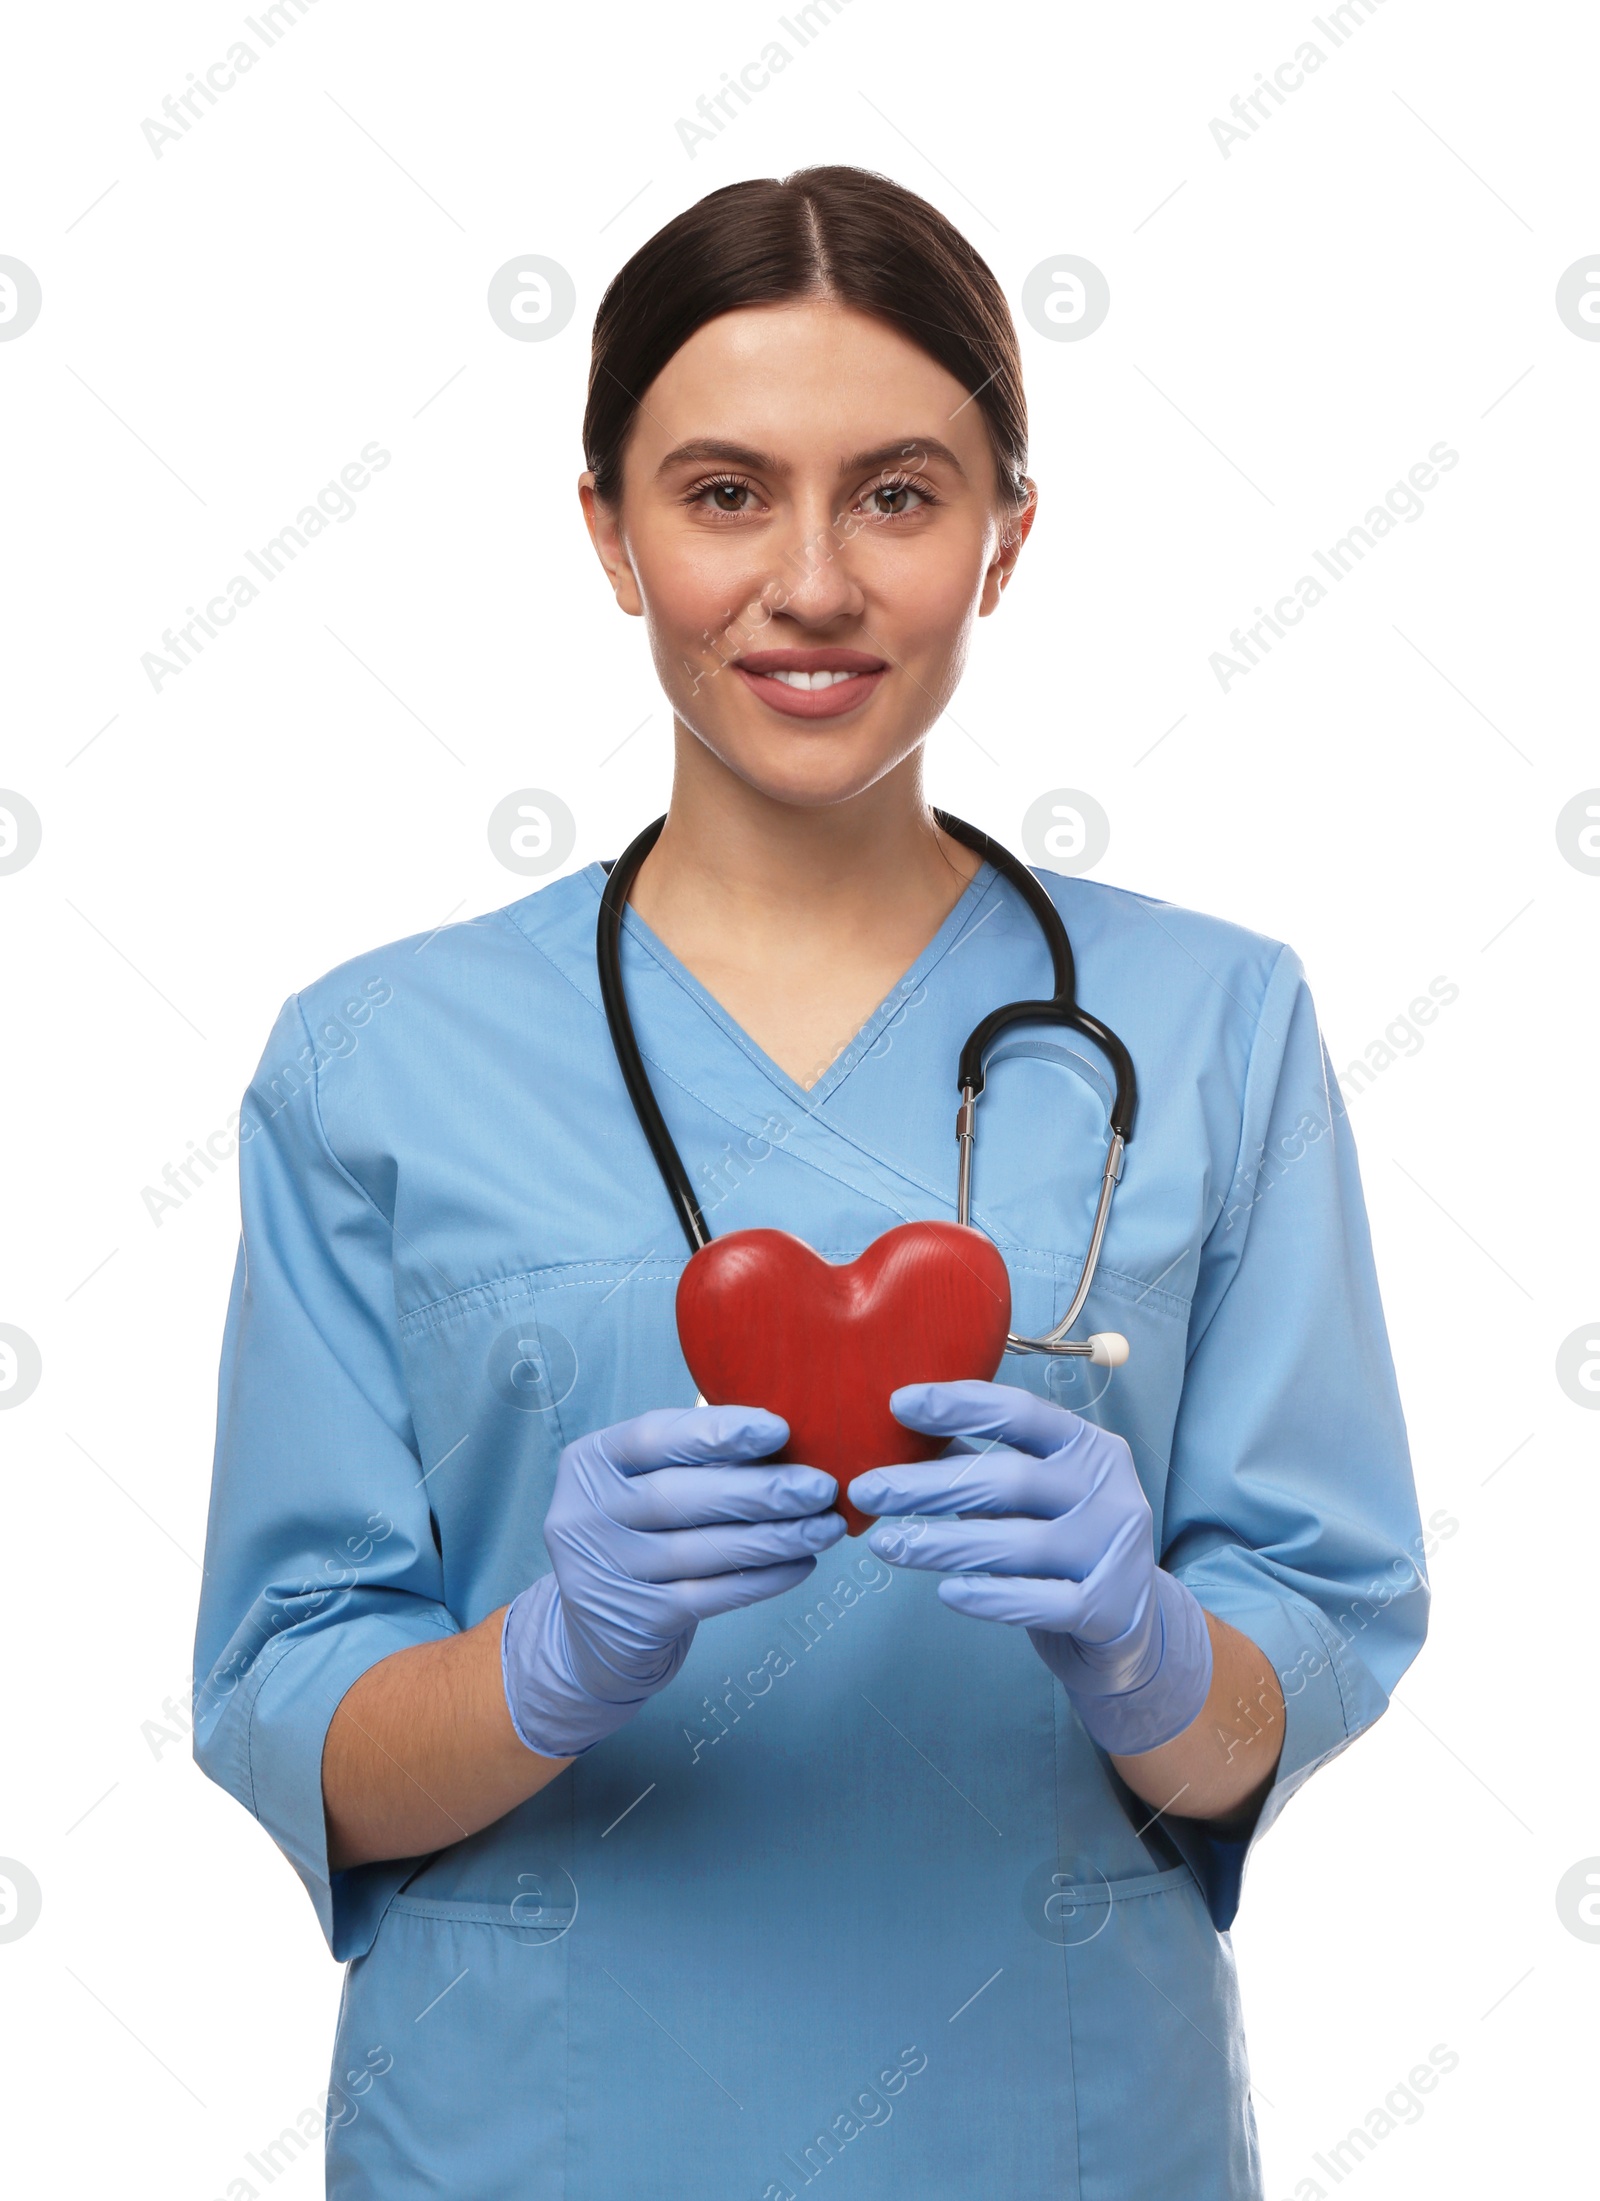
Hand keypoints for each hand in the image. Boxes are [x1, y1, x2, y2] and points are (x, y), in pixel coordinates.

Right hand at [502, 1406, 844, 1757]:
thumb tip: (782, 1437)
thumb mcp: (644, 1485)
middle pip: (681, 1496)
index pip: (653, 1436)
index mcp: (590, 1463)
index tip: (778, 1430)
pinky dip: (763, 1579)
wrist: (596, 1633)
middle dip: (760, 1490)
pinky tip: (802, 1565)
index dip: (717, 1431)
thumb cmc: (640, 1535)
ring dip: (775, 1537)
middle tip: (820, 1487)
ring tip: (825, 1528)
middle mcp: (586, 1514)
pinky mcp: (636, 1620)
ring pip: (704, 1549)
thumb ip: (693, 1458)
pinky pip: (712, 1595)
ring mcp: (606, 1571)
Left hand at [847, 1380, 1212, 1755]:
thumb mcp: (1035, 1495)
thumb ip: (984, 1463)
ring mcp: (1113, 1551)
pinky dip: (989, 1596)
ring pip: (1018, 1544)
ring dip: (942, 1544)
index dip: (959, 1405)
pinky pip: (1038, 1601)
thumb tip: (904, 1431)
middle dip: (928, 1485)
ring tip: (886, 1544)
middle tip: (866, 1490)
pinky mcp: (1108, 1609)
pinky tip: (946, 1591)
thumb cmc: (1064, 1545)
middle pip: (1009, 1480)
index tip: (897, 1404)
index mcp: (1090, 1448)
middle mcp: (1109, 1492)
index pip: (1022, 1413)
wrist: (1134, 1624)